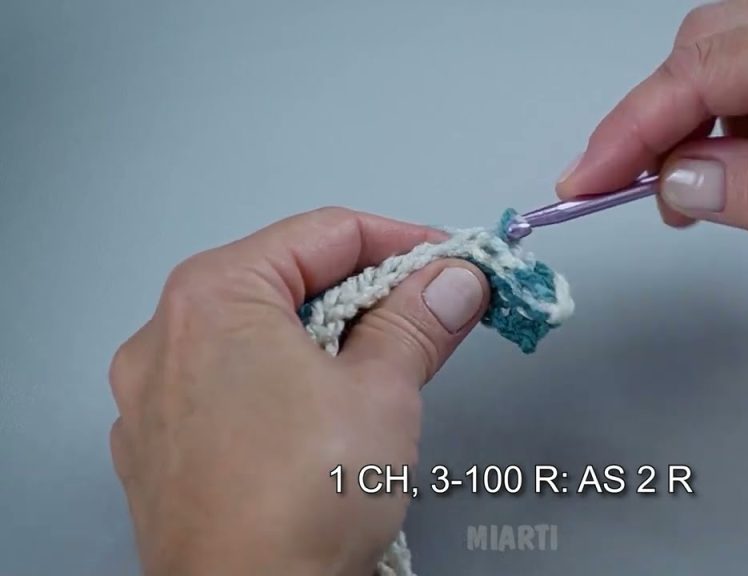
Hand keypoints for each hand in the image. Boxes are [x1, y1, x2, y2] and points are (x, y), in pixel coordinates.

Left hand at [108, 208, 488, 575]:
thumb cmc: (302, 501)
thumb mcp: (383, 392)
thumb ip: (420, 320)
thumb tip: (455, 281)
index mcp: (214, 297)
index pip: (326, 233)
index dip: (403, 242)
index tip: (453, 263)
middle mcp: (166, 338)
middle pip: (289, 284)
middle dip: (370, 296)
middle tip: (433, 314)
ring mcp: (155, 399)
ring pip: (260, 339)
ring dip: (331, 342)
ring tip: (387, 371)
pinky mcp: (161, 452)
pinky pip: (232, 391)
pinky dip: (285, 387)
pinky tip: (326, 421)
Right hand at [557, 0, 747, 281]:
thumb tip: (672, 183)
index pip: (713, 66)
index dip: (635, 125)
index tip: (586, 180)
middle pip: (710, 44)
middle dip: (661, 120)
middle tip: (638, 196)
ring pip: (728, 59)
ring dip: (698, 129)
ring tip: (701, 198)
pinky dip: (736, 129)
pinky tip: (743, 174)